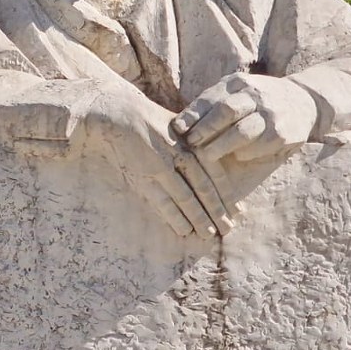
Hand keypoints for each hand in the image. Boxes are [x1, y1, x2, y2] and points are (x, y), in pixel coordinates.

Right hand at [78, 101, 236, 239]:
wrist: (113, 115)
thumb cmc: (147, 118)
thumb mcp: (176, 125)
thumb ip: (194, 143)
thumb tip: (214, 161)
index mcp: (188, 142)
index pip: (213, 172)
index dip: (226, 193)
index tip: (237, 210)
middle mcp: (177, 155)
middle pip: (202, 188)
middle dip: (216, 211)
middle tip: (227, 229)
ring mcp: (159, 167)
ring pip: (185, 198)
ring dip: (198, 219)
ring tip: (209, 234)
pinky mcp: (142, 178)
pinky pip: (162, 202)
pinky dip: (174, 217)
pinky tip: (184, 230)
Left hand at [171, 72, 314, 164]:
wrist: (303, 101)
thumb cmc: (256, 99)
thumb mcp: (235, 91)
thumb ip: (210, 103)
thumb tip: (178, 124)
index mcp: (239, 83)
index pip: (211, 98)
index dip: (193, 114)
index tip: (178, 128)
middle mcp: (256, 95)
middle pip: (226, 111)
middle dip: (206, 129)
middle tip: (191, 143)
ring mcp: (272, 114)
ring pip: (243, 131)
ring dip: (222, 145)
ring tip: (207, 155)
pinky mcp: (284, 133)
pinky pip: (261, 146)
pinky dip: (245, 153)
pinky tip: (236, 157)